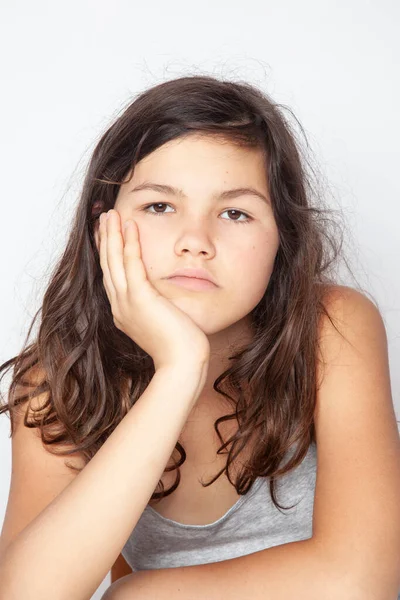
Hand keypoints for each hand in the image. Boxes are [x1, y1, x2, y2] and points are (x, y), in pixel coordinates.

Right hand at [97, 209, 209, 371]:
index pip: (112, 276)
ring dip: (112, 235)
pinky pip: (132, 264)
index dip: (108, 254)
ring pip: (114, 261)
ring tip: (111, 214)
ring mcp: (127, 302)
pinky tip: (129, 226)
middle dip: (105, 239)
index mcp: (124, 312)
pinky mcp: (140, 299)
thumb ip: (157, 308)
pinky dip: (130, 243)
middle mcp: (120, 306)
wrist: (182, 364)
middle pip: (108, 265)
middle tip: (104, 218)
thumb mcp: (162, 322)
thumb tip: (163, 299)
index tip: (107, 236)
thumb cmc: (179, 347)